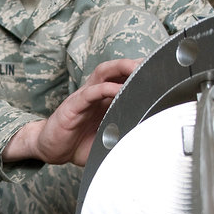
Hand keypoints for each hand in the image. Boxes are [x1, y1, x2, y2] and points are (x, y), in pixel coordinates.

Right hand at [2, 58, 141, 165]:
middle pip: (115, 69)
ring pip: (103, 74)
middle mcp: (96, 94)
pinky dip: (104, 88)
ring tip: (137, 67)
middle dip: (134, 63)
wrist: (51, 150)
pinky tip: (116, 89)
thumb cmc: (79, 143)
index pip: (124, 79)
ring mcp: (84, 98)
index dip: (141, 73)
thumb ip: (126, 136)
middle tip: (153, 63)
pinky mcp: (73, 106)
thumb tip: (150, 144)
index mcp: (106, 100)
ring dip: (120, 68)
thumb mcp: (108, 140)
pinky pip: (89, 93)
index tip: (162, 72)